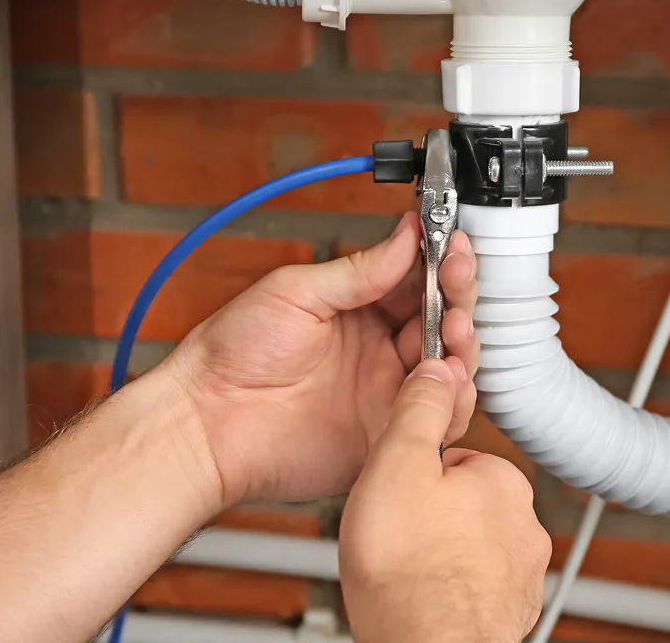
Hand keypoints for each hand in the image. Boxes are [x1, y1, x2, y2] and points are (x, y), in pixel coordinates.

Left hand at [162, 212, 479, 505]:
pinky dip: (453, 398)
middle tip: (457, 279)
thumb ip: (359, 270)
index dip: (441, 262)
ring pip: (449, 367)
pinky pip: (435, 418)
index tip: (454, 244)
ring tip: (456, 326)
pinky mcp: (386, 434)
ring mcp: (386, 392)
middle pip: (443, 320)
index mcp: (359, 310)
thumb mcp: (296, 291)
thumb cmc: (232, 354)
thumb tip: (407, 234)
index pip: (418, 281)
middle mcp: (380, 351)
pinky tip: (450, 376)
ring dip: (463, 342)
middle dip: (458, 295)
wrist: (207, 422)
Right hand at [341, 360, 550, 642]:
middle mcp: (525, 524)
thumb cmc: (409, 570)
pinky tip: (424, 598)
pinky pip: (475, 589)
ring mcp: (522, 573)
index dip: (413, 476)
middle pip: (463, 504)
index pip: (455, 459)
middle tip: (395, 536)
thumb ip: (418, 410)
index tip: (394, 495)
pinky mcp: (510, 613)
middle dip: (430, 517)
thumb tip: (437, 368)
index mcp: (502, 480)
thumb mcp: (397, 465)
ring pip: (470, 548)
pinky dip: (451, 592)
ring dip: (440, 556)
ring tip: (407, 571)